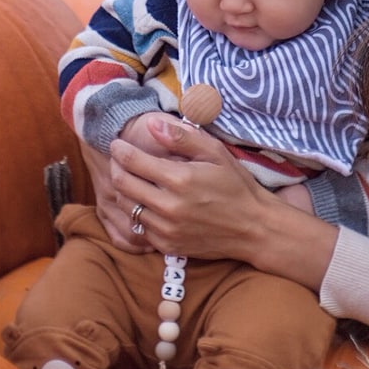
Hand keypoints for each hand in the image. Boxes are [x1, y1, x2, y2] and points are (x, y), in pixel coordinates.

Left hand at [108, 114, 271, 261]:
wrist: (253, 228)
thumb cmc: (236, 185)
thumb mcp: (215, 153)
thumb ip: (182, 137)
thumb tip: (151, 124)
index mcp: (180, 179)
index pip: (133, 161)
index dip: (120, 150)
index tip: (117, 144)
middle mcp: (169, 206)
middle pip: (122, 184)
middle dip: (115, 168)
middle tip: (119, 160)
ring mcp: (167, 229)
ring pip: (127, 207)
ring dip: (123, 190)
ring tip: (130, 178)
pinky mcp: (167, 245)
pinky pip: (138, 227)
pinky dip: (137, 212)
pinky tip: (146, 202)